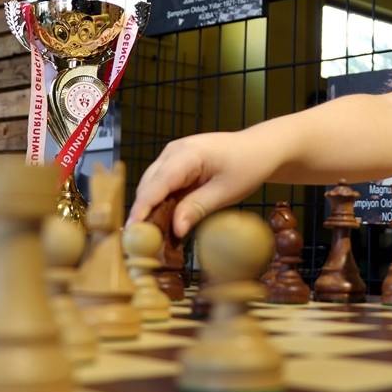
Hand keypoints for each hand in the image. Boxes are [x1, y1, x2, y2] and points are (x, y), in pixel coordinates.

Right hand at [126, 132, 272, 238]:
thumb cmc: (248, 165)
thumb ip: (197, 209)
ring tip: (152, 236)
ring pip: (151, 185)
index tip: (132, 230)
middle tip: (142, 242)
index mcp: (187, 154)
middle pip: (148, 185)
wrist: (259, 148)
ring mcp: (173, 155)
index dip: (142, 208)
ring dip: (151, 208)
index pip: (156, 184)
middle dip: (144, 212)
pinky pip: (162, 184)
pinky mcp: (176, 162)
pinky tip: (164, 221)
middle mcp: (173, 151)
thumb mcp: (226, 192)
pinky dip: (161, 202)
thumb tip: (175, 230)